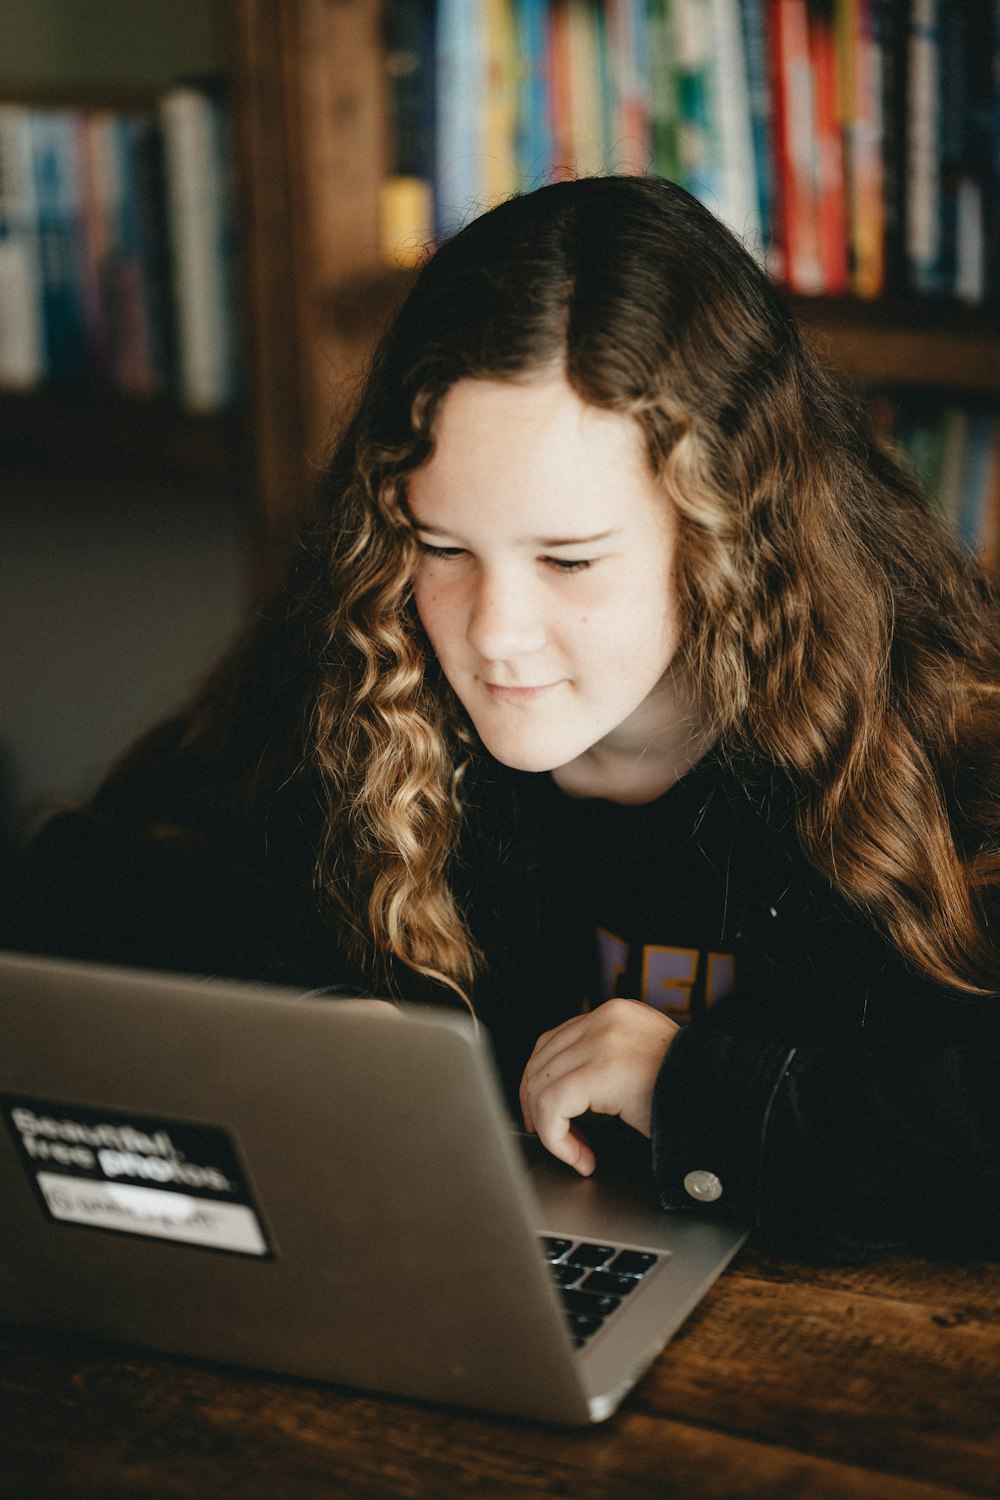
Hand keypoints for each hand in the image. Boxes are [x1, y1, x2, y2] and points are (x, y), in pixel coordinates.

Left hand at [519, 999, 679, 1175]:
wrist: (731, 1101)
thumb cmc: (695, 1094)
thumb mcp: (646, 1062)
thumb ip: (609, 1062)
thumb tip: (569, 1094)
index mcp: (617, 1014)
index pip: (554, 1041)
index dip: (541, 1081)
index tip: (546, 1115)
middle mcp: (607, 1019)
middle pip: (541, 1059)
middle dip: (536, 1105)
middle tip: (555, 1139)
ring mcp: (603, 1041)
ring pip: (540, 1085)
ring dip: (549, 1128)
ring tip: (575, 1153)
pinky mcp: (601, 1070)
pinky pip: (551, 1107)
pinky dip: (557, 1139)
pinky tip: (582, 1158)